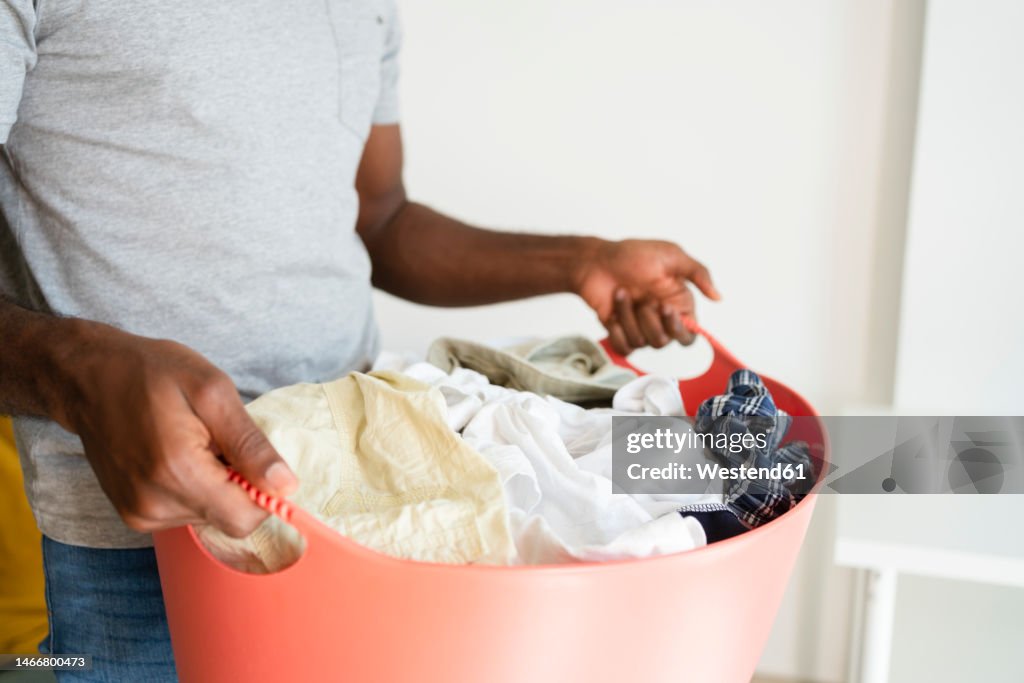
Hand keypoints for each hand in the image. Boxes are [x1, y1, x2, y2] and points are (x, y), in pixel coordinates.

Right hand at [55, 321, 297, 537]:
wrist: (89, 377)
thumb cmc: (153, 374)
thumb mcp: (213, 392)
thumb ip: (250, 444)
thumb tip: (286, 486)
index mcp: (178, 472)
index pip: (244, 519)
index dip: (264, 494)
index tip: (256, 459)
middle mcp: (154, 504)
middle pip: (228, 519)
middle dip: (237, 484)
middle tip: (216, 441)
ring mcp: (140, 514)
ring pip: (209, 517)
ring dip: (214, 485)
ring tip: (192, 444)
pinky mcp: (133, 515)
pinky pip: (185, 514)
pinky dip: (193, 489)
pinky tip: (176, 457)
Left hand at [572, 238, 719, 354]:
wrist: (595, 261)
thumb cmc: (631, 255)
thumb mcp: (670, 255)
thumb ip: (698, 273)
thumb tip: (718, 297)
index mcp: (677, 304)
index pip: (689, 335)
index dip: (679, 329)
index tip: (665, 309)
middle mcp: (660, 319)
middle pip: (664, 341)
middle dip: (650, 321)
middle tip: (643, 299)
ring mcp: (639, 327)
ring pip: (642, 342)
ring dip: (628, 316)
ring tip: (621, 293)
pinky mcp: (619, 333)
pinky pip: (624, 348)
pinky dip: (616, 331)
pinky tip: (611, 313)